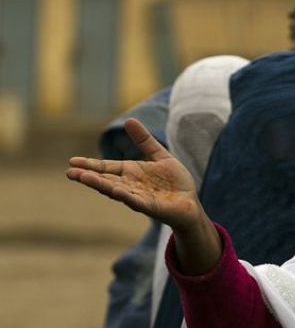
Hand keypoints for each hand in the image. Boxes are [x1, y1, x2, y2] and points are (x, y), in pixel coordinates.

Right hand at [66, 118, 201, 232]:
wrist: (191, 202)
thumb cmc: (174, 182)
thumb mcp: (159, 155)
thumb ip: (145, 140)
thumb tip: (129, 119)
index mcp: (130, 173)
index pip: (106, 168)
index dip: (90, 164)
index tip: (72, 161)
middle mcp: (130, 186)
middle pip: (106, 180)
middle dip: (89, 177)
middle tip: (70, 173)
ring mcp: (139, 198)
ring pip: (117, 191)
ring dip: (101, 185)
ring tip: (84, 179)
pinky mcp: (151, 207)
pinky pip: (137, 201)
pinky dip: (127, 196)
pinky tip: (116, 191)